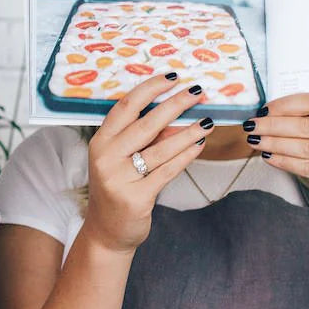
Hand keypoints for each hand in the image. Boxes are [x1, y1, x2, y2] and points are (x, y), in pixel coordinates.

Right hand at [83, 75, 213, 253]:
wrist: (107, 231)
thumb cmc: (118, 188)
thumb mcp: (122, 160)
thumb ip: (144, 138)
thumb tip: (178, 113)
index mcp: (100, 142)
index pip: (125, 107)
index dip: (149, 89)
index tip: (172, 77)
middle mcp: (106, 158)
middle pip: (145, 123)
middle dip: (175, 105)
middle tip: (197, 92)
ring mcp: (119, 179)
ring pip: (160, 148)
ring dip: (188, 132)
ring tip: (208, 121)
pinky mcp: (136, 198)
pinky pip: (167, 171)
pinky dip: (185, 156)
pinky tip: (199, 145)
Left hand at [244, 94, 308, 236]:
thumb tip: (276, 114)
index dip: (287, 104)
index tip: (265, 109)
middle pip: (308, 124)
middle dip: (274, 124)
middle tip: (252, 125)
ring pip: (305, 146)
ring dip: (275, 142)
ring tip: (255, 141)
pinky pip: (308, 167)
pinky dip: (284, 161)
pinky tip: (269, 158)